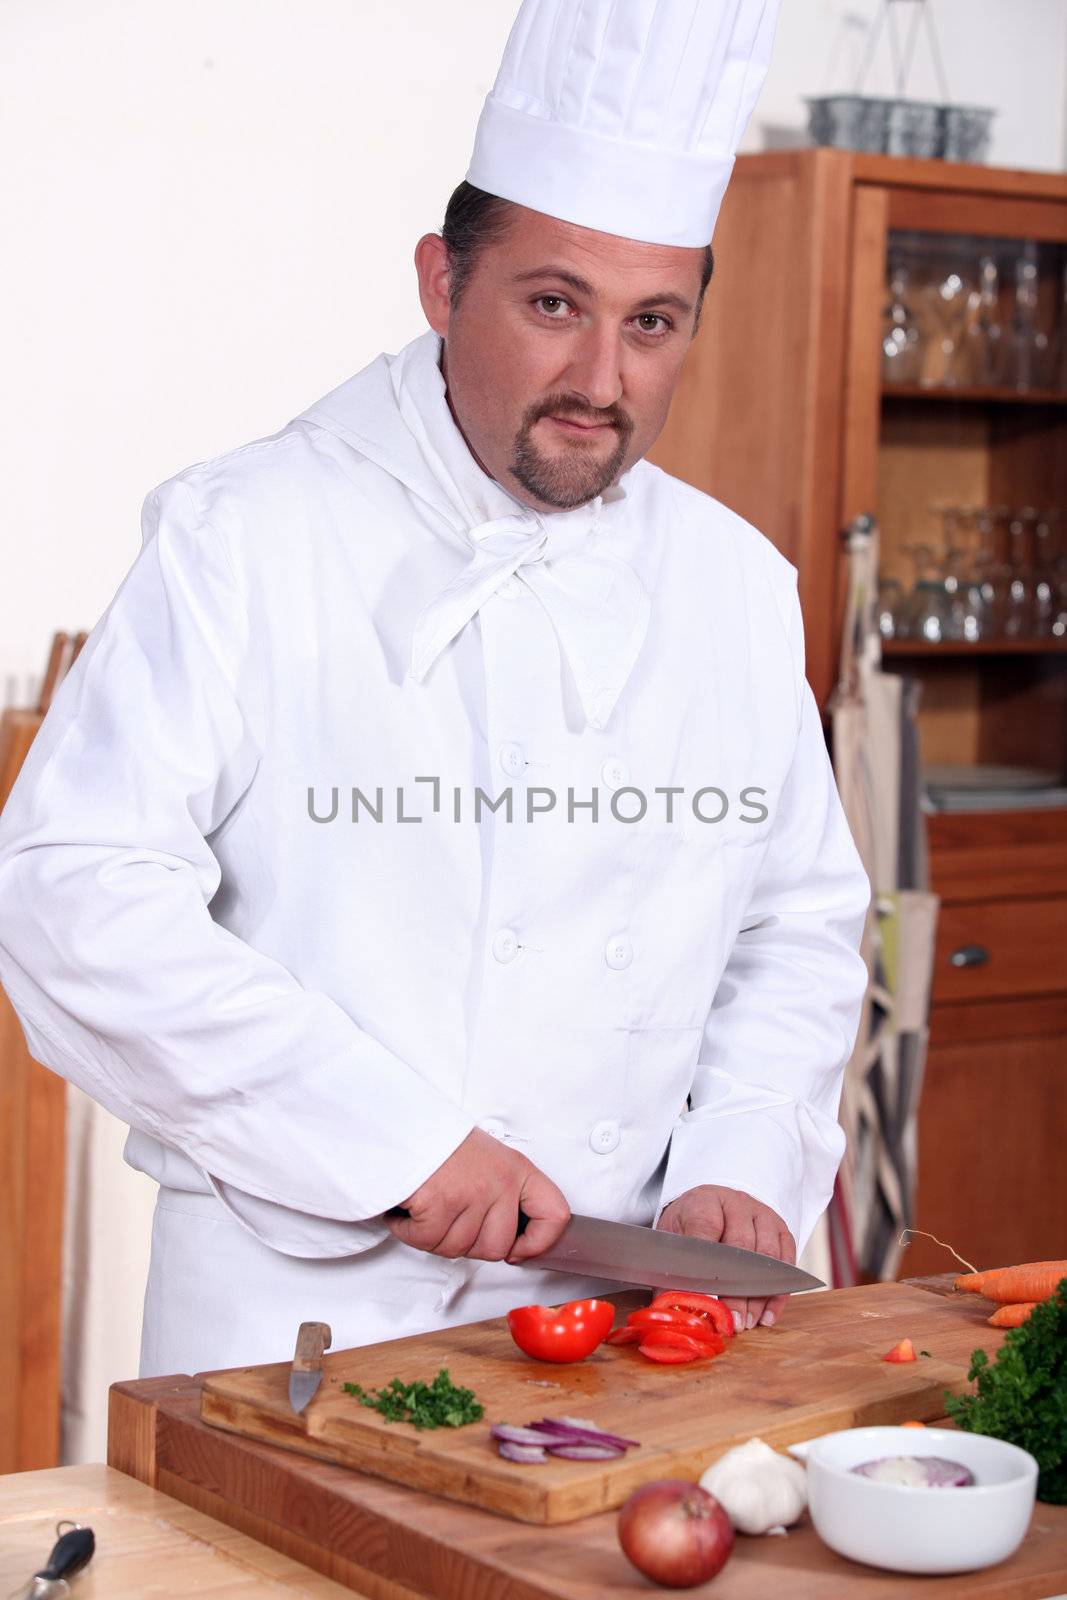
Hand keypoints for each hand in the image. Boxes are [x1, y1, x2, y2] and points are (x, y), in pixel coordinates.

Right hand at [384, 1129, 570, 1264]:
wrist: (404, 1123)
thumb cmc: (443, 1146)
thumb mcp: (491, 1162)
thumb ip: (507, 1198)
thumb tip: (516, 1244)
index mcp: (518, 1171)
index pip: (554, 1216)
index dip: (538, 1243)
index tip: (518, 1249)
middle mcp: (500, 1182)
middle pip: (496, 1249)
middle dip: (469, 1242)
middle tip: (452, 1216)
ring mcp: (471, 1193)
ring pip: (458, 1249)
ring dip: (435, 1236)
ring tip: (430, 1204)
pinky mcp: (439, 1203)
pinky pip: (427, 1241)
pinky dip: (410, 1230)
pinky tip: (412, 1206)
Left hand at [656, 1184, 795, 1330]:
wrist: (709, 1206)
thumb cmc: (688, 1229)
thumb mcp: (670, 1243)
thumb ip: (671, 1275)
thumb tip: (675, 1309)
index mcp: (703, 1202)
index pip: (706, 1229)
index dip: (706, 1267)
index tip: (705, 1301)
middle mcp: (736, 1204)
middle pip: (741, 1246)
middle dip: (736, 1290)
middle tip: (732, 1322)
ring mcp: (761, 1214)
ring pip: (767, 1255)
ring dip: (759, 1295)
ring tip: (748, 1322)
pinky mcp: (780, 1228)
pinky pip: (787, 1262)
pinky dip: (778, 1292)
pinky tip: (766, 1315)